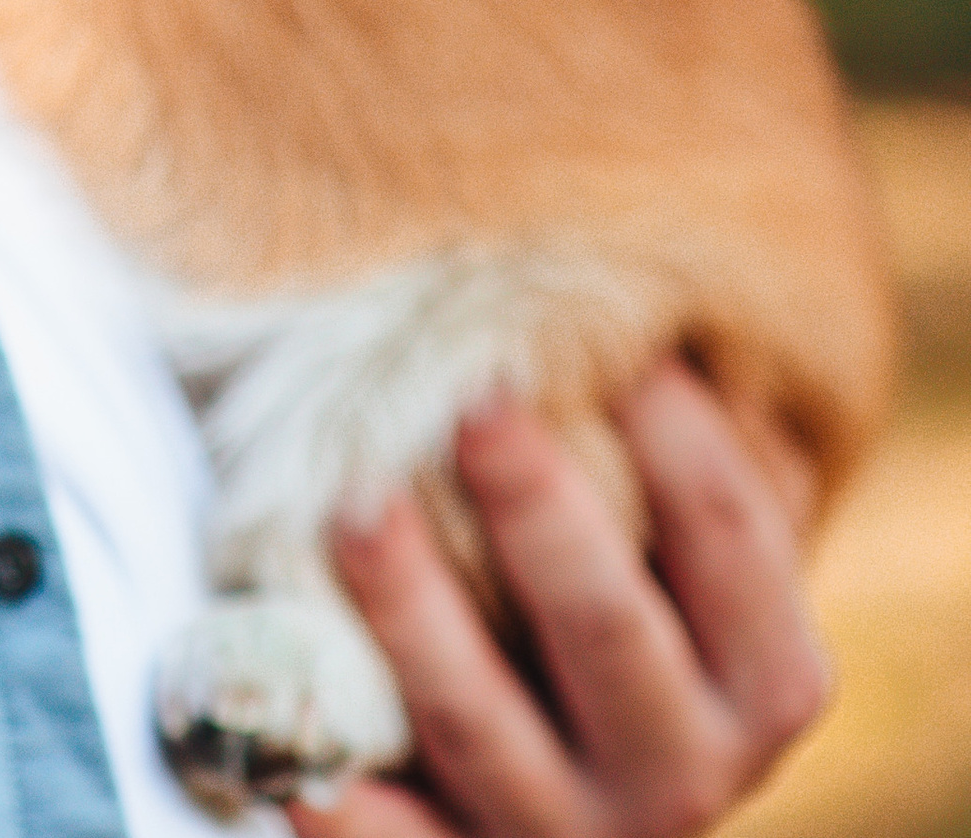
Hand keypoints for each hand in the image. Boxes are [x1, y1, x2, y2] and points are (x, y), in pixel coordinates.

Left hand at [295, 366, 827, 837]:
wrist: (592, 788)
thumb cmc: (618, 601)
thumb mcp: (676, 553)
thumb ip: (653, 454)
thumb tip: (587, 275)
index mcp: (761, 679)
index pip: (731, 537)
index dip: (679, 433)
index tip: (614, 334)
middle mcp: (684, 774)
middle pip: (607, 628)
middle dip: (540, 512)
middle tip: (475, 399)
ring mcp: (568, 834)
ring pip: (480, 725)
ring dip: (413, 617)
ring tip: (348, 508)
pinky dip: (347, 808)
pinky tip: (296, 746)